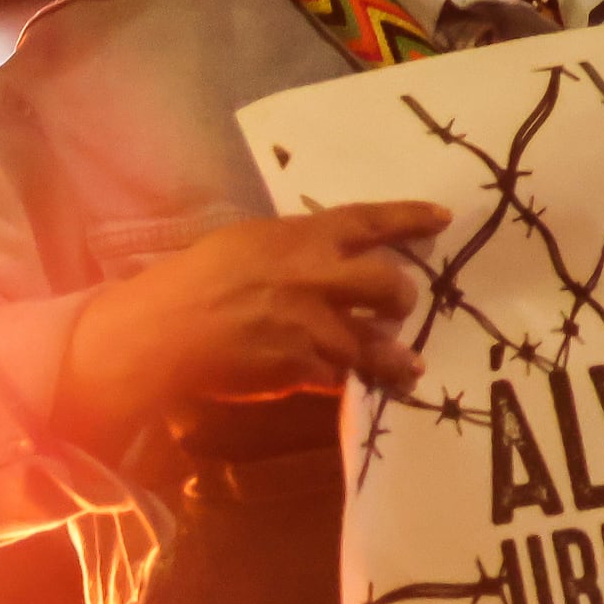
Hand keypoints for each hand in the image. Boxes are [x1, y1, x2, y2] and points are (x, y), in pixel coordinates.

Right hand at [63, 205, 443, 445]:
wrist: (161, 332)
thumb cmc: (189, 282)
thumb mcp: (242, 244)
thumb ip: (287, 250)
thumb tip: (314, 257)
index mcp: (298, 238)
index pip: (367, 221)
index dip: (409, 218)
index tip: (443, 218)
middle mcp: (314, 276)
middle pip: (387, 283)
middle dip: (401, 298)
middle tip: (399, 307)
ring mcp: (310, 324)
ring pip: (372, 340)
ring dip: (392, 356)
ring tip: (406, 367)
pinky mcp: (299, 367)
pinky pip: (338, 375)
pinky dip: (343, 380)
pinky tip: (349, 386)